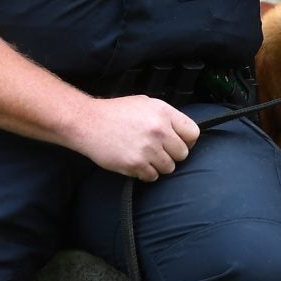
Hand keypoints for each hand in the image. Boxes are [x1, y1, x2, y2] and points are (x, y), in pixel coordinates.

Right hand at [80, 95, 199, 180]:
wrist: (87, 122)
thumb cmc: (115, 112)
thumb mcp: (145, 104)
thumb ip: (166, 116)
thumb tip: (182, 132)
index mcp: (164, 112)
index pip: (193, 133)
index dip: (187, 141)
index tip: (179, 143)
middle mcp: (159, 130)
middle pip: (183, 153)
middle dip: (171, 154)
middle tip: (157, 151)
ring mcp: (148, 148)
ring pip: (169, 168)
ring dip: (158, 165)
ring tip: (144, 156)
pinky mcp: (136, 164)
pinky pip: (152, 177)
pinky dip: (145, 173)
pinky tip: (135, 163)